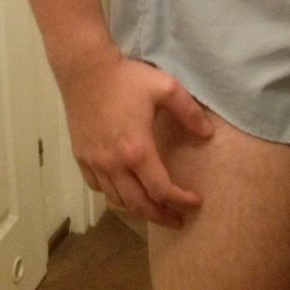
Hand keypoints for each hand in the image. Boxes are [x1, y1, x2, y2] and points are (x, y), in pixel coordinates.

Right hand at [59, 52, 213, 227]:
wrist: (86, 69)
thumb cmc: (127, 78)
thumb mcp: (166, 88)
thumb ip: (189, 112)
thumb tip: (207, 134)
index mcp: (137, 150)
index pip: (162, 189)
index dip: (180, 200)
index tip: (195, 202)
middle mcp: (114, 164)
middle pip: (138, 204)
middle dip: (161, 216)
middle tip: (177, 220)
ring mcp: (94, 162)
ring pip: (116, 199)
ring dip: (137, 209)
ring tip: (154, 210)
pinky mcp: (81, 156)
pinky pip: (98, 187)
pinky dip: (113, 195)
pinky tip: (124, 191)